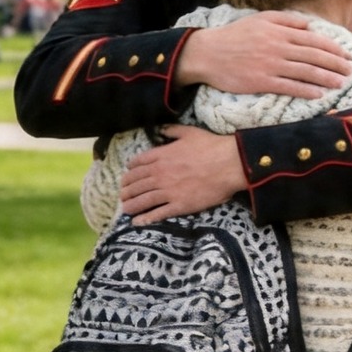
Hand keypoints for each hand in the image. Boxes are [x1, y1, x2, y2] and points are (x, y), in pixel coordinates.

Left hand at [117, 127, 243, 221]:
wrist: (229, 164)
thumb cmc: (212, 147)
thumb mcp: (189, 132)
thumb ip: (172, 130)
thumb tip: (161, 129)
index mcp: (161, 155)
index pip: (138, 164)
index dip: (129, 170)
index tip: (127, 176)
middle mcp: (160, 174)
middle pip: (136, 183)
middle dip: (126, 189)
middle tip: (122, 194)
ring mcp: (168, 191)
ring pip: (142, 199)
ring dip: (131, 205)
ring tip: (125, 208)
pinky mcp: (179, 205)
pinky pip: (157, 213)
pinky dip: (145, 218)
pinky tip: (137, 222)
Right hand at [177, 13, 351, 95]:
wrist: (208, 53)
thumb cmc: (234, 35)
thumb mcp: (260, 19)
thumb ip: (286, 21)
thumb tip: (309, 26)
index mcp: (279, 32)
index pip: (313, 40)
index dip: (333, 48)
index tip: (346, 55)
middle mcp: (278, 47)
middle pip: (314, 56)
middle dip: (335, 64)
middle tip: (350, 71)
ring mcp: (270, 65)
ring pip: (305, 72)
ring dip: (326, 78)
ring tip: (341, 83)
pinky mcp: (261, 81)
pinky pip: (288, 87)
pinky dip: (305, 91)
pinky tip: (318, 94)